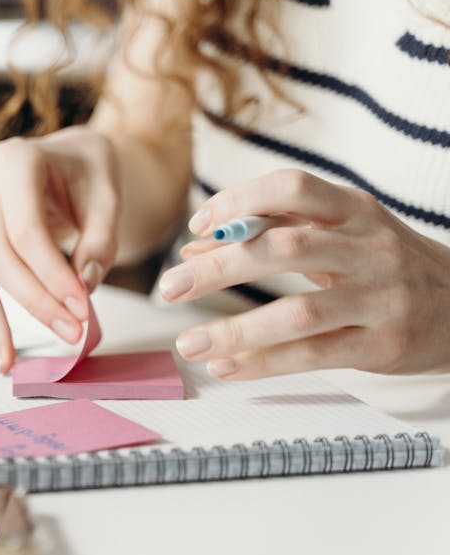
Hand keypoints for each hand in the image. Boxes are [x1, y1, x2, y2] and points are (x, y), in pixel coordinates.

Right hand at [0, 126, 119, 373]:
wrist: (66, 159)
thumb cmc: (87, 172)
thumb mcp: (108, 194)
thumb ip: (101, 239)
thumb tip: (84, 285)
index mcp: (14, 160)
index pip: (25, 231)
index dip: (52, 277)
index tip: (81, 311)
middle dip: (32, 303)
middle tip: (68, 335)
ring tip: (7, 362)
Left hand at [158, 169, 449, 378]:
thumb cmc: (385, 264)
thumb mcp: (339, 234)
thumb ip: (270, 233)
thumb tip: (193, 251)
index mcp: (354, 210)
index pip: (292, 188)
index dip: (239, 202)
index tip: (197, 225)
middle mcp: (369, 248)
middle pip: (284, 249)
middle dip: (219, 269)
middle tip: (170, 288)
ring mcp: (380, 297)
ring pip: (298, 312)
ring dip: (234, 330)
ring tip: (189, 344)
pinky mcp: (383, 344)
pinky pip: (314, 355)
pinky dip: (264, 363)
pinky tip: (227, 366)